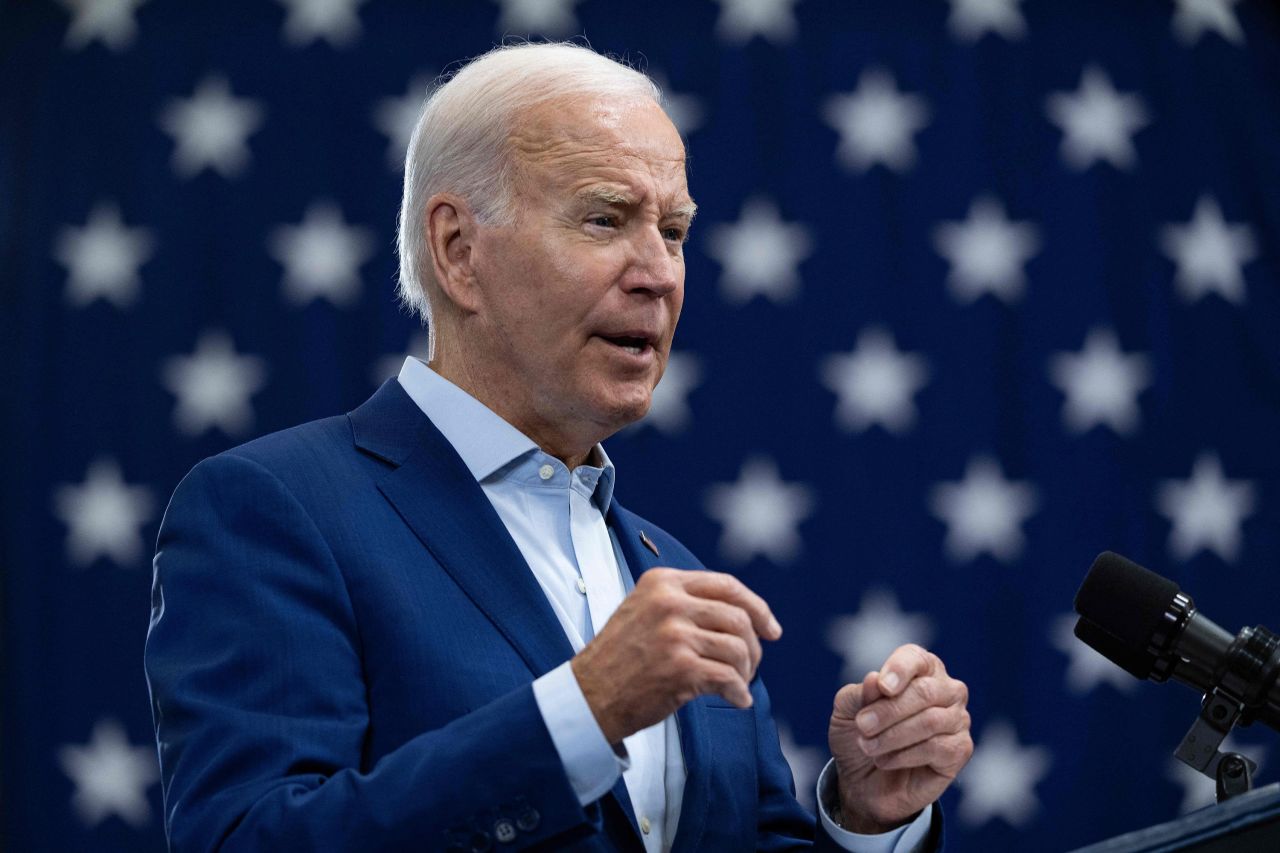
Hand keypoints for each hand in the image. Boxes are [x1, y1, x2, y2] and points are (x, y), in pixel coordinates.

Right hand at [571, 568, 781, 743]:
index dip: (757, 607)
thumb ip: (685, 603)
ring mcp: (675, 634)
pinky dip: (739, 693)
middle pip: (738, 617)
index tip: (771, 629)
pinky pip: (729, 678)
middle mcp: (669, 602)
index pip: (727, 586)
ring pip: (738, 648)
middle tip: (751, 667)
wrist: (589, 695)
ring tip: (738, 684)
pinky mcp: (680, 667)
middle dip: (754, 646)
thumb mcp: (645, 610)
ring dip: (746, 672)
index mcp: (663, 582)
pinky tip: (736, 700)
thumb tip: (742, 615)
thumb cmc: (620, 658)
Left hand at [828, 644, 971, 832]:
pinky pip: (938, 748)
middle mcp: (945, 689)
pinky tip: (886, 761)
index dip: (899, 669)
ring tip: (868, 746)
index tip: (882, 687)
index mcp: (920, 669)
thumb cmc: (859, 735)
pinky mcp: (960, 750)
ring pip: (931, 721)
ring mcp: (957, 719)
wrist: (863, 781)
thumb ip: (859, 694)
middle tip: (862, 726)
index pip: (916, 659)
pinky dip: (905, 755)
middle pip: (924, 691)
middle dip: (888, 711)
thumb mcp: (847, 711)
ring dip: (892, 736)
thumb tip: (874, 679)